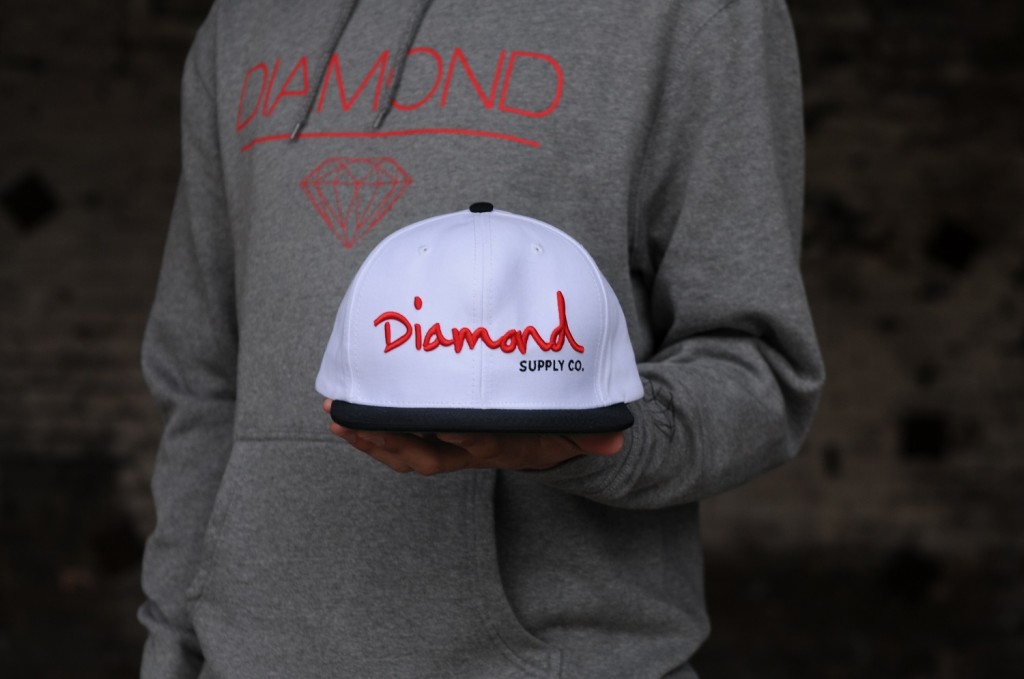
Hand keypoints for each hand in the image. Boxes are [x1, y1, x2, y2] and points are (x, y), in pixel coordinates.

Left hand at [323, 399, 622, 474]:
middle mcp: (468, 451)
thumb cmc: (554, 431)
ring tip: (338, 416)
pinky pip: (398, 441)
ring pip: (404, 451)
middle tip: (353, 421)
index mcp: (500, 446)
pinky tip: (347, 415)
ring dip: (369, 436)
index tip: (445, 427)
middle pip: (424, 455)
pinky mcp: (435, 436)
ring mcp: (449, 447)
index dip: (464, 439)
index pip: (480, 444)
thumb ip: (592, 432)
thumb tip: (616, 437)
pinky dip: (371, 431)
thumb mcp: (577, 431)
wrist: (540, 445)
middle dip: (388, 440)